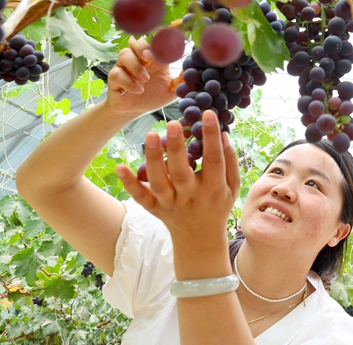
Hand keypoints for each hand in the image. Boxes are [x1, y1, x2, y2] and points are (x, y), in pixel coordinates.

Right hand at [104, 37, 177, 116]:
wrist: (134, 111)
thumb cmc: (152, 96)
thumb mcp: (171, 90)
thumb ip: (181, 81)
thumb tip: (194, 71)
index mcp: (153, 59)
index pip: (154, 42)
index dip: (159, 36)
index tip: (166, 33)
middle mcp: (138, 59)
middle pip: (136, 42)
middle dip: (143, 47)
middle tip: (151, 57)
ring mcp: (124, 68)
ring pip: (124, 55)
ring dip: (135, 65)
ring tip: (145, 79)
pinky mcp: (114, 79)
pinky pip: (116, 74)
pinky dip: (128, 81)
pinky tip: (138, 90)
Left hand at [115, 111, 240, 241]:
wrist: (199, 239)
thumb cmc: (218, 205)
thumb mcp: (232, 186)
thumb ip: (230, 161)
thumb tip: (222, 133)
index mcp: (213, 189)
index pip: (214, 161)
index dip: (211, 137)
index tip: (208, 114)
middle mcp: (190, 197)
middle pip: (181, 172)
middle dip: (176, 148)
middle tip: (173, 124)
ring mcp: (169, 204)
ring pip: (159, 182)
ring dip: (153, 159)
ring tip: (150, 135)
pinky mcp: (154, 208)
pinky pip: (140, 197)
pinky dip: (129, 184)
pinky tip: (120, 166)